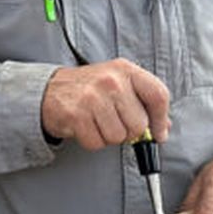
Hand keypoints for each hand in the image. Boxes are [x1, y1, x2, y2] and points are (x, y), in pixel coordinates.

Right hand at [40, 59, 169, 150]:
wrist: (50, 90)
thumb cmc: (89, 88)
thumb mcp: (119, 83)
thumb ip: (143, 101)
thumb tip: (162, 126)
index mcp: (126, 70)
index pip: (158, 95)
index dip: (161, 120)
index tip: (158, 133)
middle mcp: (111, 81)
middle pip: (139, 124)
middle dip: (129, 131)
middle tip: (114, 122)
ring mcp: (93, 97)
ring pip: (119, 137)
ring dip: (108, 137)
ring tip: (97, 122)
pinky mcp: (77, 115)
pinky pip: (97, 143)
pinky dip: (92, 141)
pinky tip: (85, 127)